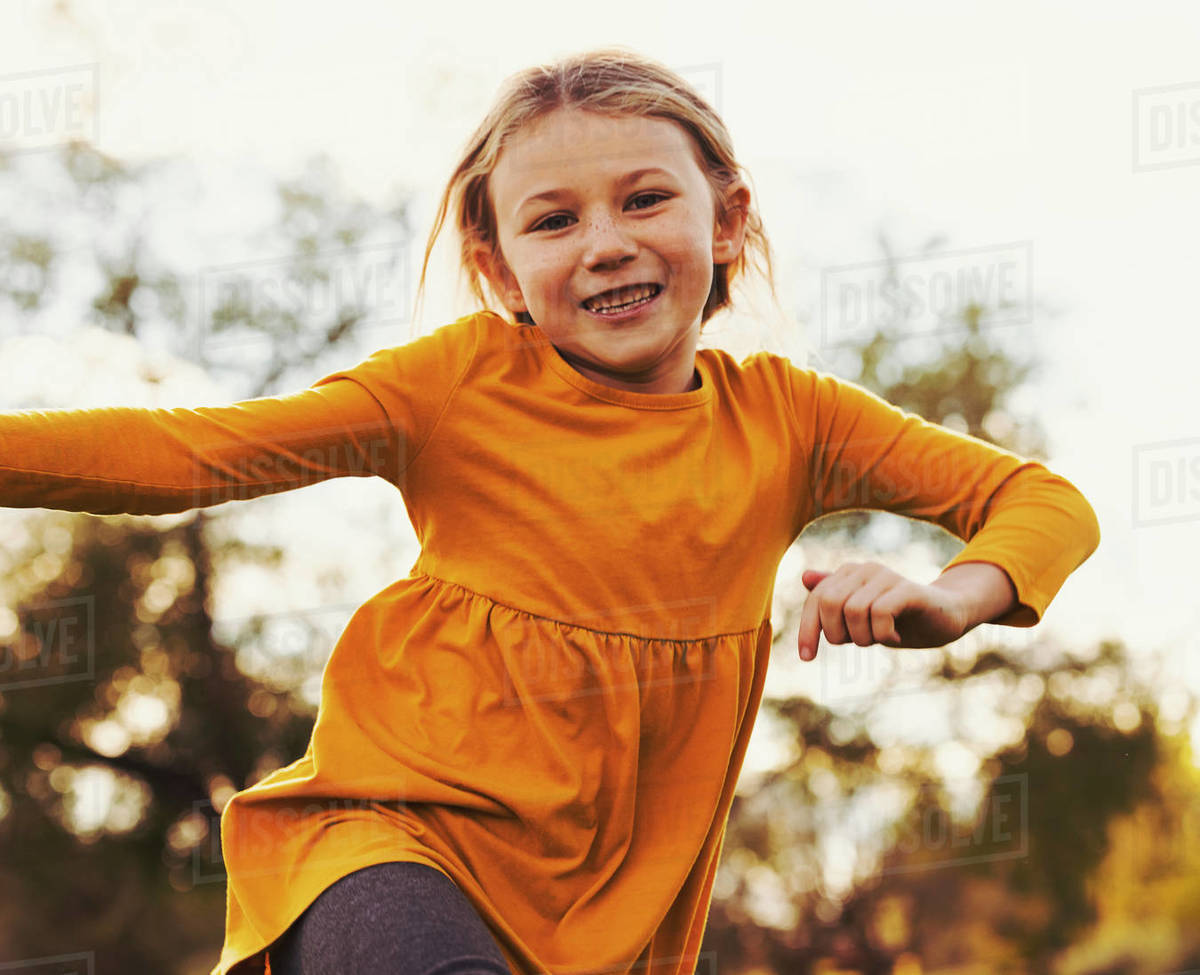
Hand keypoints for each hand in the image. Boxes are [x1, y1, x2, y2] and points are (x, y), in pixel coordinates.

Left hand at [797, 561, 971, 660]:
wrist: (945, 616)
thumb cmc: (899, 617)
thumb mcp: (862, 614)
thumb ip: (835, 596)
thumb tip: (804, 575)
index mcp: (848, 574)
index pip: (815, 600)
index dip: (807, 630)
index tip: (807, 658)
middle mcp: (865, 569)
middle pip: (830, 604)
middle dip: (838, 633)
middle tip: (861, 642)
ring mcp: (887, 576)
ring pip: (853, 611)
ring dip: (863, 636)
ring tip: (879, 638)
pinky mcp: (908, 589)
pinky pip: (880, 613)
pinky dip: (883, 634)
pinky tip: (895, 637)